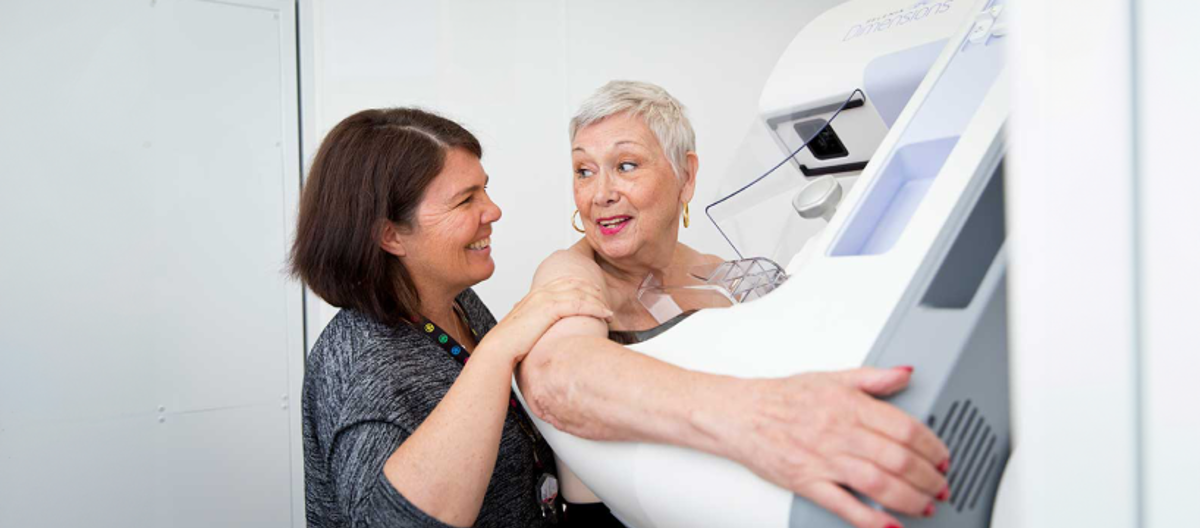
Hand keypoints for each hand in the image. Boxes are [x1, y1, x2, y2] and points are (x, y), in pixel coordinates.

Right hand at [479, 277, 612, 364]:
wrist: (500, 349)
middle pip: (575, 284)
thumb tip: (539, 328)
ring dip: (598, 301)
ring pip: (580, 293)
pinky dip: (595, 308)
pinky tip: (605, 314)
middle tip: (605, 300)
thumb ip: (534, 322)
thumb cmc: (510, 343)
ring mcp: (546, 299)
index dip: (581, 286)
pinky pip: (579, 304)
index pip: (564, 283)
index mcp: (535, 295)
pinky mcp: (550, 309)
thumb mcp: (524, 327)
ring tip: (608, 311)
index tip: (594, 293)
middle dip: (593, 291)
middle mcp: (541, 293)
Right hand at [721, 367, 948, 527]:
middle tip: (941, 487)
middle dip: (929, 478)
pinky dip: (872, 519)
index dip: (933, 447)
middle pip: (899, 459)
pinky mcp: (808, 483)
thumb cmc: (783, 397)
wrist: (740, 413)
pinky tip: (890, 526)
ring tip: (925, 506)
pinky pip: (845, 505)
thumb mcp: (832, 378)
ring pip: (880, 483)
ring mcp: (824, 460)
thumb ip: (873, 378)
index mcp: (850, 405)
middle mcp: (840, 432)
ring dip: (911, 499)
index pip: (906, 428)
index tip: (943, 458)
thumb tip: (905, 373)